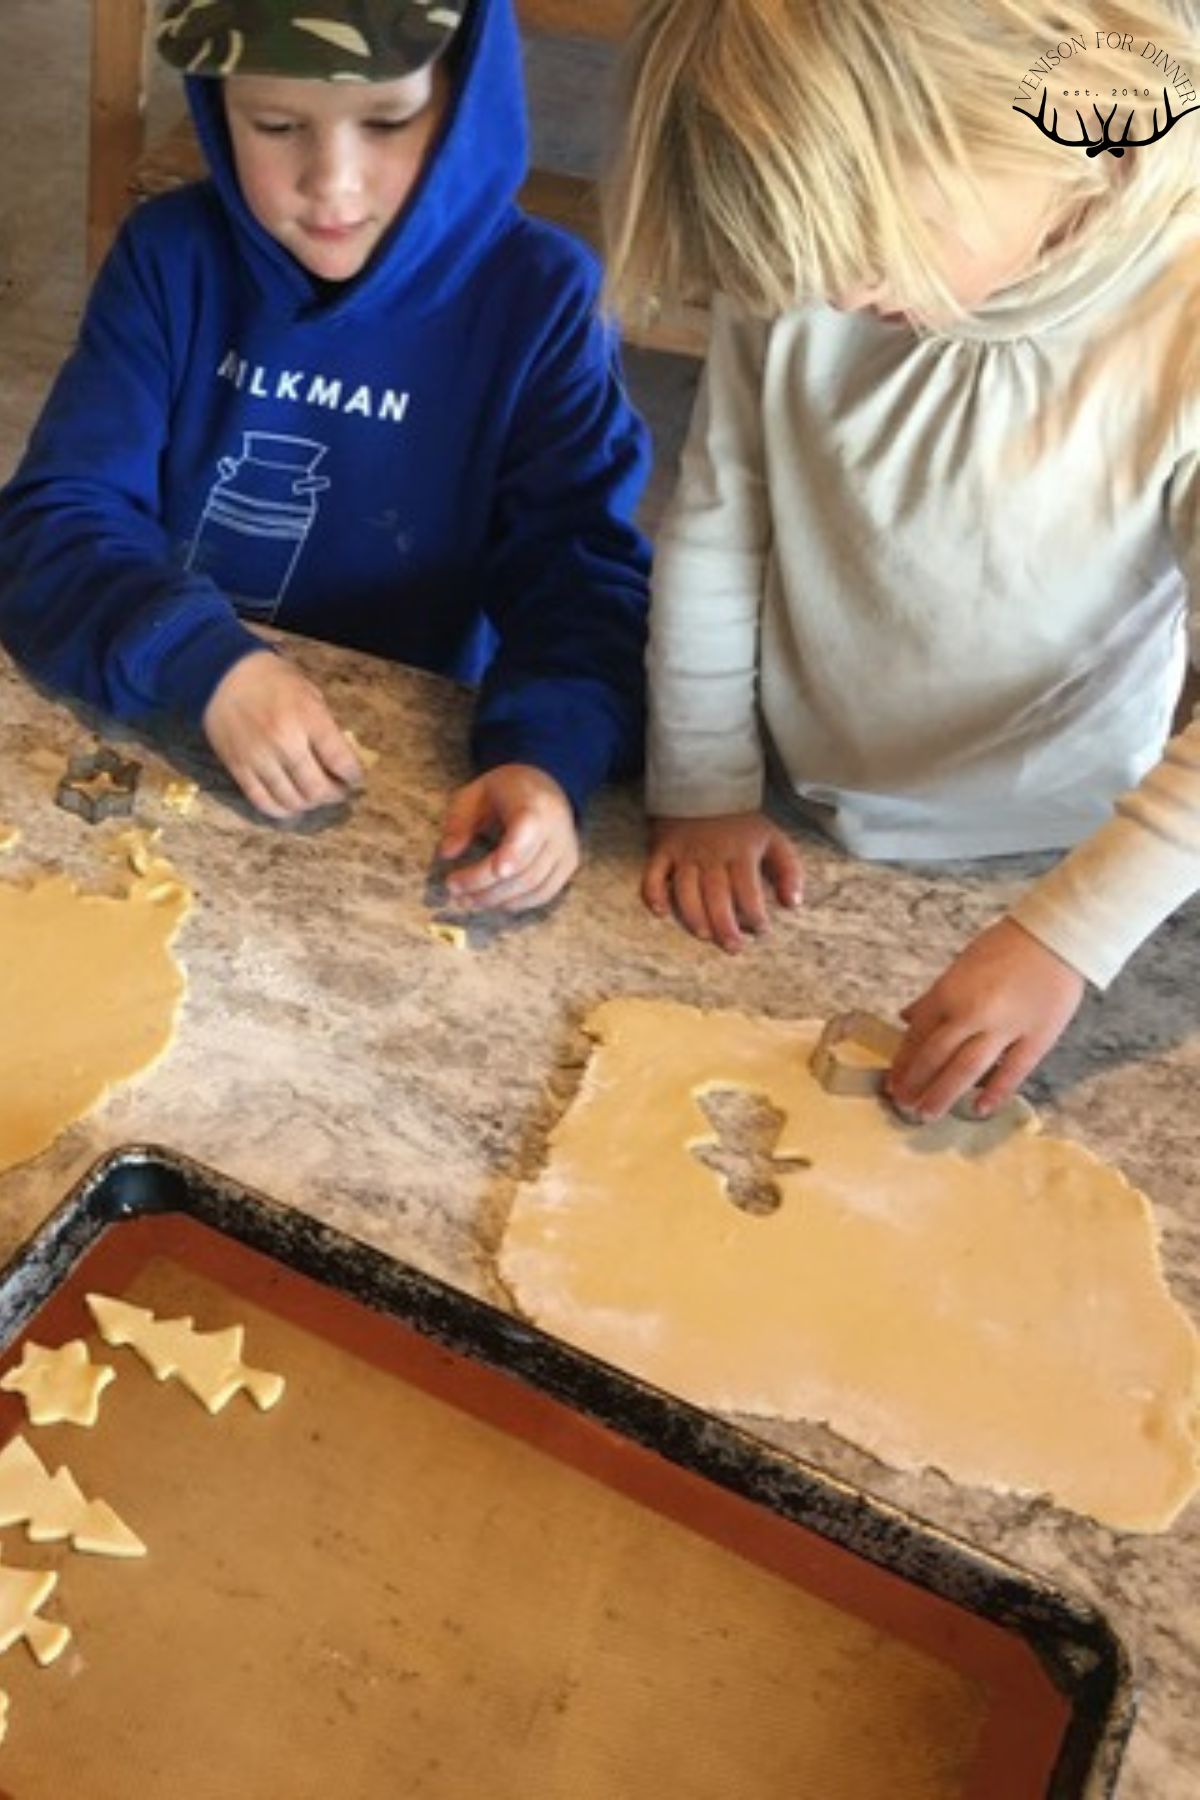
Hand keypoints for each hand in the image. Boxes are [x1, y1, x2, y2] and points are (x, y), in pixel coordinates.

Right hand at [203, 650, 362, 818]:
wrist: (222, 675)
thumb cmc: (272, 680)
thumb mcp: (309, 693)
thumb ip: (326, 726)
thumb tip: (343, 758)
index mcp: (308, 718)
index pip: (341, 761)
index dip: (353, 776)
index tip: (354, 777)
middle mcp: (284, 742)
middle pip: (318, 789)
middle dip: (334, 794)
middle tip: (338, 790)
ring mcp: (259, 758)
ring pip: (292, 801)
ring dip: (310, 804)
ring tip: (315, 797)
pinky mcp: (238, 769)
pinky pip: (263, 802)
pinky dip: (281, 810)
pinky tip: (291, 804)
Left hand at [439, 764, 579, 911]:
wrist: (547, 785)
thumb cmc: (506, 790)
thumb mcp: (475, 794)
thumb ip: (459, 821)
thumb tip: (446, 853)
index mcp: (533, 804)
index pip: (528, 830)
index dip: (514, 853)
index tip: (496, 871)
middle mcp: (556, 828)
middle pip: (525, 867)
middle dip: (487, 886)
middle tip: (454, 891)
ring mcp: (566, 849)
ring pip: (534, 886)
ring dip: (498, 900)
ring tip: (468, 901)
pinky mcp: (569, 864)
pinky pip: (545, 893)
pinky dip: (519, 903)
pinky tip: (495, 903)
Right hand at [642, 812, 803, 951]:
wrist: (706, 787)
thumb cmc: (742, 824)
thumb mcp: (774, 839)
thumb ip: (789, 871)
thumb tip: (793, 904)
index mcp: (741, 852)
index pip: (748, 889)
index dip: (755, 914)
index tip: (761, 931)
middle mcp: (712, 855)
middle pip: (717, 895)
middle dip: (725, 924)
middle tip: (733, 948)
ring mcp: (685, 854)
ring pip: (686, 890)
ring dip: (694, 915)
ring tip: (704, 935)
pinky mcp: (662, 850)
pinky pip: (653, 875)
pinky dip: (653, 894)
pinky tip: (660, 913)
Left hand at [887, 917, 1085, 1120]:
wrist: (1054, 936)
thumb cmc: (1004, 948)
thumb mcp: (960, 967)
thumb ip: (933, 997)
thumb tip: (905, 1017)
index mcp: (948, 992)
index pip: (917, 1036)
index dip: (903, 1062)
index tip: (893, 1083)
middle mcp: (971, 1012)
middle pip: (936, 1056)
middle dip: (916, 1084)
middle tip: (904, 1105)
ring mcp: (1005, 1027)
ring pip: (967, 1069)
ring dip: (943, 1094)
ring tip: (927, 1114)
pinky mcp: (1037, 1037)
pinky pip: (1013, 1072)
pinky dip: (994, 1093)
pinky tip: (978, 1109)